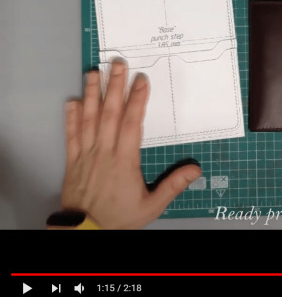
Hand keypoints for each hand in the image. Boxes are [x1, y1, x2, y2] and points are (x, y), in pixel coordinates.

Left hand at [60, 59, 201, 227]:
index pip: (131, 124)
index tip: (141, 81)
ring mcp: (86, 155)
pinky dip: (71, 117)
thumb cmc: (119, 218)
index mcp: (124, 161)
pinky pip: (71, 135)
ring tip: (94, 73)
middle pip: (109, 114)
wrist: (86, 232)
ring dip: (91, 94)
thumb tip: (195, 170)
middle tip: (117, 64)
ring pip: (88, 119)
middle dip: (114, 86)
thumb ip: (173, 186)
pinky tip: (73, 101)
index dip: (136, 100)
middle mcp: (103, 153)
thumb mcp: (152, 206)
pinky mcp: (73, 161)